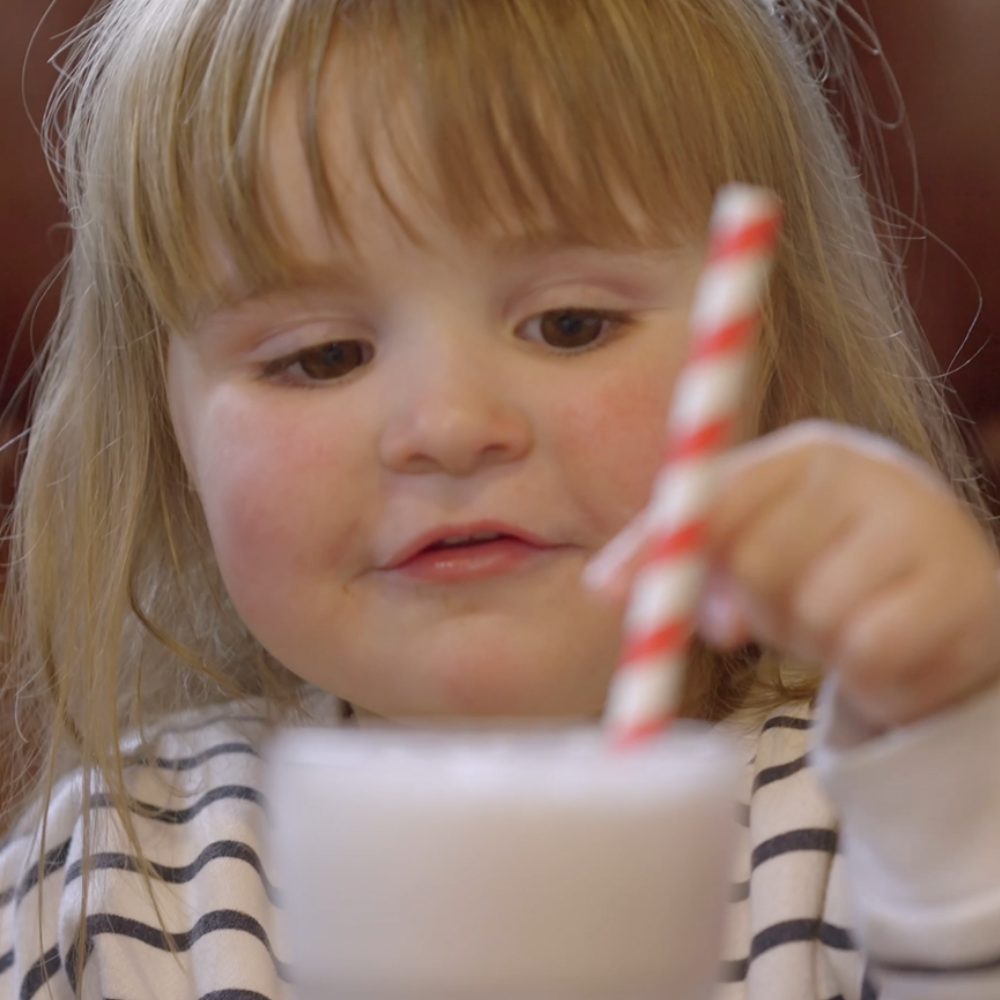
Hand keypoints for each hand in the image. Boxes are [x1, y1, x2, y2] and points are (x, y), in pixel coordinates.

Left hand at [587, 421, 999, 730]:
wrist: (938, 611)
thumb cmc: (821, 572)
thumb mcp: (744, 552)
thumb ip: (678, 556)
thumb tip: (602, 585)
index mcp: (809, 452)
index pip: (720, 492)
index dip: (667, 550)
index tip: (613, 595)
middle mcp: (871, 470)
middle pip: (757, 556)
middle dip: (749, 606)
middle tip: (765, 618)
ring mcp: (925, 523)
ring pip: (813, 609)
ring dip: (811, 638)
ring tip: (837, 620)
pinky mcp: (966, 588)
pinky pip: (870, 648)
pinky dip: (862, 667)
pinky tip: (882, 645)